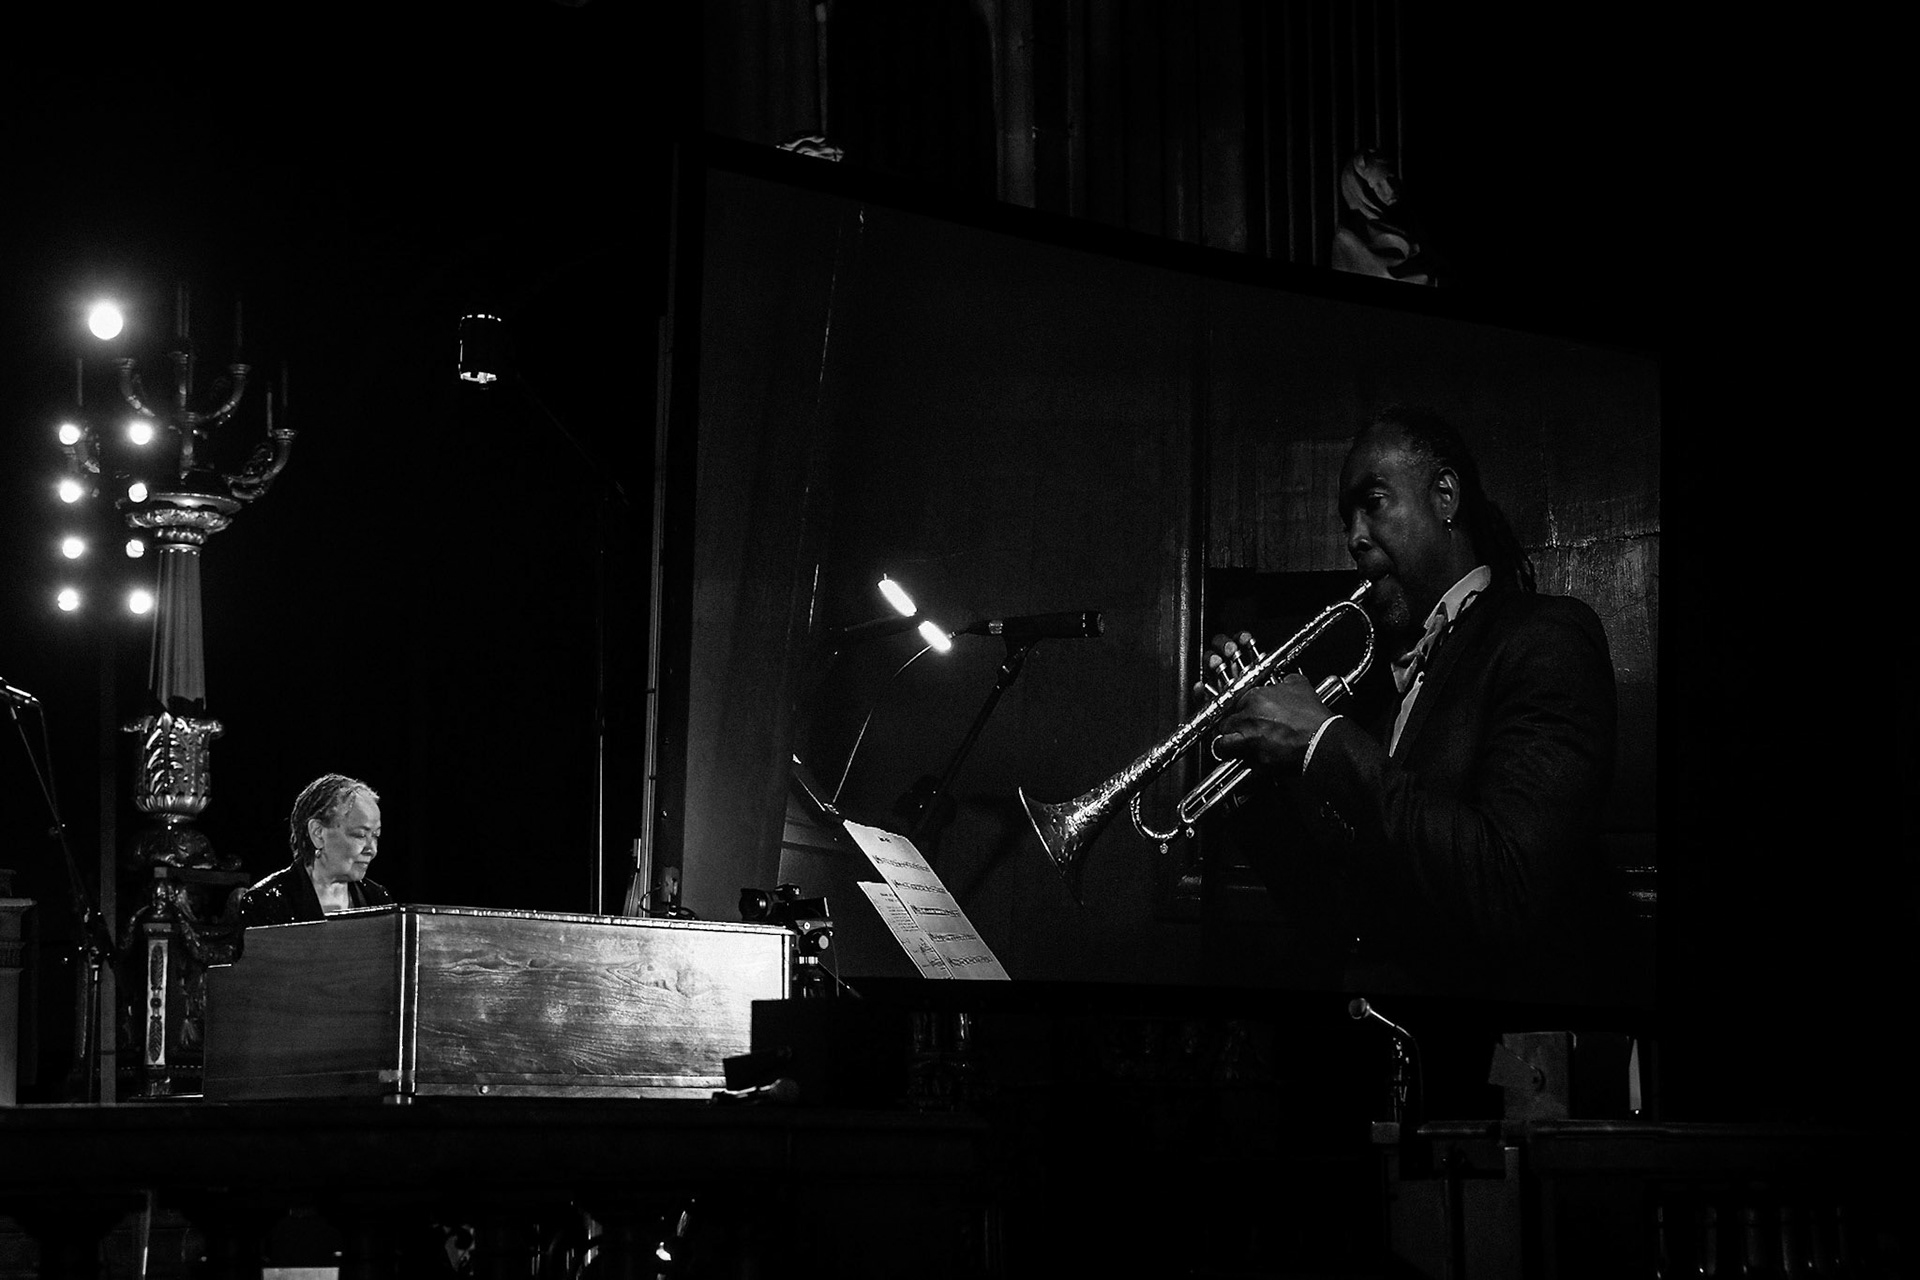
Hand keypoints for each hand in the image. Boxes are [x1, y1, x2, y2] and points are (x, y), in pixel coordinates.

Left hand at [1210, 673, 1333, 768]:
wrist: (1323, 740)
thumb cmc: (1314, 718)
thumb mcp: (1301, 687)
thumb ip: (1286, 682)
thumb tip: (1284, 681)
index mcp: (1255, 698)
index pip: (1234, 703)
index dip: (1240, 712)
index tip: (1244, 716)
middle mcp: (1248, 718)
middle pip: (1225, 723)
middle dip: (1231, 729)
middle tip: (1240, 732)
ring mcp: (1249, 739)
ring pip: (1222, 743)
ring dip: (1225, 746)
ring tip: (1231, 748)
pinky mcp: (1255, 759)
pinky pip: (1238, 761)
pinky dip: (1240, 761)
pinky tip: (1246, 760)